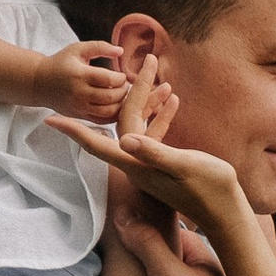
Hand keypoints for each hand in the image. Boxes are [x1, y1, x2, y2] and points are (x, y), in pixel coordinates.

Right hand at [40, 37, 127, 121]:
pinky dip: (113, 116)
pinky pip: (101, 121)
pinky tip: (115, 106)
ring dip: (120, 104)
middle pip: (111, 97)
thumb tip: (120, 51)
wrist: (39, 82)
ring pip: (108, 112)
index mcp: (80, 75)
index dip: (121, 78)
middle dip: (123, 91)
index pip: (109, 80)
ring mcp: (79, 107)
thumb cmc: (61, 63)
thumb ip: (100, 47)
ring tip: (121, 95)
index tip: (122, 75)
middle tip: (125, 86)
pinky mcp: (79, 116)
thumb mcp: (78, 49)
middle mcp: (79, 93)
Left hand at [47, 79, 260, 258]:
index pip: (98, 144)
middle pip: (121, 122)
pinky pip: (154, 132)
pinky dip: (160, 113)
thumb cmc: (210, 191)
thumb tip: (125, 139)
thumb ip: (156, 153)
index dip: (74, 130)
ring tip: (152, 73)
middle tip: (141, 62)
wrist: (226, 213)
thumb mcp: (185, 167)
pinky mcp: (164, 164)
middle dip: (126, 91)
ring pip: (138, 124)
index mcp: (137, 164)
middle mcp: (138, 163)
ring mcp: (150, 164)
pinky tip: (172, 99)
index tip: (50, 119)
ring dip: (144, 98)